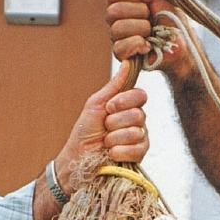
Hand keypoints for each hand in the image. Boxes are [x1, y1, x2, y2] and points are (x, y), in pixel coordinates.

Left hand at [54, 61, 149, 185]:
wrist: (78, 157)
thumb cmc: (85, 130)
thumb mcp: (96, 104)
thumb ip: (114, 86)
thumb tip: (126, 62)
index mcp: (128, 106)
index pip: (140, 96)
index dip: (124, 101)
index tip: (108, 108)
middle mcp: (138, 120)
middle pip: (137, 115)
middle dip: (114, 123)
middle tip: (104, 128)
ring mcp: (140, 138)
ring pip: (135, 133)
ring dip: (114, 138)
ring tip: (105, 142)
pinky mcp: (140, 155)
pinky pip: (136, 150)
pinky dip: (119, 152)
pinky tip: (111, 153)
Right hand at [105, 0, 190, 75]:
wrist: (182, 43)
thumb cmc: (171, 20)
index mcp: (123, 3)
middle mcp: (116, 20)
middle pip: (113, 11)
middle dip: (139, 12)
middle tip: (151, 17)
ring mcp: (117, 38)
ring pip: (116, 29)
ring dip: (141, 28)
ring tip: (152, 32)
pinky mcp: (122, 55)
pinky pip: (119, 48)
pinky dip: (137, 44)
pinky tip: (147, 45)